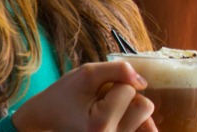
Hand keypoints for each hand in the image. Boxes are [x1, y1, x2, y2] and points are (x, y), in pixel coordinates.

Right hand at [11, 61, 158, 131]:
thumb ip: (118, 70)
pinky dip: (138, 121)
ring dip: (131, 109)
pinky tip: (122, 118)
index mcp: (100, 125)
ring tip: (109, 111)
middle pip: (145, 106)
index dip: (114, 84)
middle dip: (127, 97)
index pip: (129, 91)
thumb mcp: (87, 74)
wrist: (49, 118)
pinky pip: (147, 131)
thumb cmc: (65, 95)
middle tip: (104, 102)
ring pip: (147, 118)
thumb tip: (143, 82)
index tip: (95, 93)